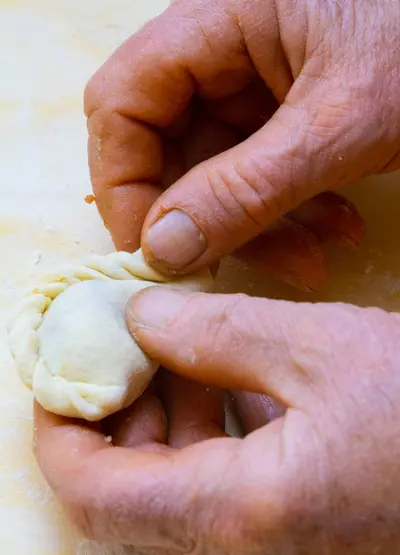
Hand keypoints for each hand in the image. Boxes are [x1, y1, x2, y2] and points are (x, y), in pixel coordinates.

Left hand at [35, 286, 399, 554]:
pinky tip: (228, 382)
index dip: (60, 428)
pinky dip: (206, 436)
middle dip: (115, 413)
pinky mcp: (298, 543)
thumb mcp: (319, 347)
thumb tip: (138, 318)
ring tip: (177, 350)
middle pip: (128, 493)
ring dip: (163, 419)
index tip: (62, 367)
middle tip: (126, 343)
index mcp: (242, 518)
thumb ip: (212, 332)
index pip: (93, 493)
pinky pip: (220, 495)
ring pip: (173, 493)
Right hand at [84, 0, 397, 280]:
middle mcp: (221, 49)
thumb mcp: (339, 126)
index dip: (125, 183)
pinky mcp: (282, 111)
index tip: (155, 253)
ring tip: (313, 261)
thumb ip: (246, 189)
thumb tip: (163, 251)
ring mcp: (252, 82)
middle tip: (230, 273)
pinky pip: (258, 173)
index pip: (122, 102)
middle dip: (203, 221)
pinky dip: (289, 212)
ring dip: (258, 228)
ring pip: (216, 172)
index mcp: (216, 18)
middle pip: (167, 147)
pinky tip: (335, 230)